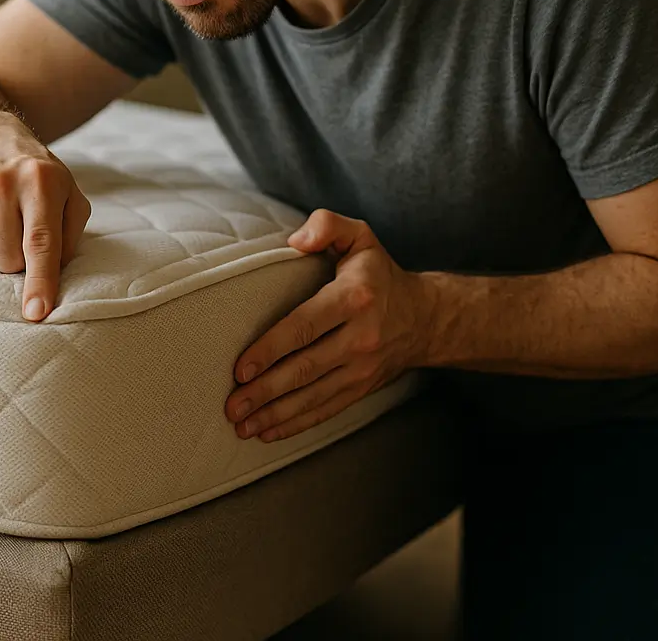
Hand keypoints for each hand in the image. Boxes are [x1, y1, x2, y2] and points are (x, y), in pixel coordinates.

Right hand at [0, 120, 90, 321]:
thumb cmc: (36, 177)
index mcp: (41, 181)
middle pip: (7, 260)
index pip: (40, 242)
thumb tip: (52, 280)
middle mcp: (0, 181)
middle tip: (18, 232)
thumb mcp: (68, 195)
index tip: (36, 313)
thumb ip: (70, 236)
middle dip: (16, 261)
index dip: (39, 281)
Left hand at [224, 209, 425, 441]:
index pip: (305, 326)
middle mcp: (360, 338)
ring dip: (275, 414)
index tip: (241, 368)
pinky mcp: (362, 388)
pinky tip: (268, 432)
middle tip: (231, 405)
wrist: (426, 318)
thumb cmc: (379, 273)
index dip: (270, 348)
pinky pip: (326, 409)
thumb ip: (327, 225)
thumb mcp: (360, 236)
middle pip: (305, 369)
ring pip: (313, 396)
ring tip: (242, 425)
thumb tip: (295, 241)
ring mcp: (362, 368)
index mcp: (354, 298)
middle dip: (265, 391)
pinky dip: (296, 424)